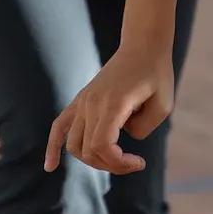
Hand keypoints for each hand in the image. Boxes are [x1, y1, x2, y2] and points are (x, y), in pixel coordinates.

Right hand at [46, 41, 175, 174]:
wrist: (143, 46)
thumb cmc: (156, 74)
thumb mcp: (163, 106)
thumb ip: (143, 129)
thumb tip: (123, 137)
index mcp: (114, 103)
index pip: (102, 146)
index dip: (119, 163)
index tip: (139, 161)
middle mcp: (93, 103)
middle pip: (89, 150)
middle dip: (111, 165)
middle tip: (134, 162)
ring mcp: (83, 101)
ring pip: (74, 144)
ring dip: (92, 160)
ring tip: (113, 159)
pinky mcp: (80, 100)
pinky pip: (59, 126)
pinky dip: (52, 147)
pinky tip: (50, 167)